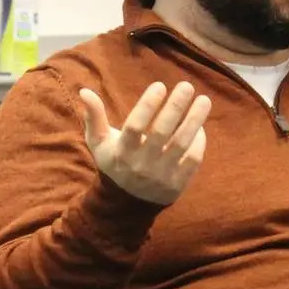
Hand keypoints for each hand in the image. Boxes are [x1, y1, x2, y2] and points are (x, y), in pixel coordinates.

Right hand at [80, 82, 210, 204]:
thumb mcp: (99, 142)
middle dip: (176, 107)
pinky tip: (200, 125)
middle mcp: (142, 164)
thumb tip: (85, 91)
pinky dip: (199, 142)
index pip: (135, 126)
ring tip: (204, 100)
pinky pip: (193, 160)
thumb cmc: (115, 162)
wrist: (127, 203)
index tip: (160, 86)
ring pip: (182, 145)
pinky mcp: (177, 184)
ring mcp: (161, 176)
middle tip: (186, 86)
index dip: (148, 105)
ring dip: (194, 120)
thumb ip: (94, 116)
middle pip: (161, 132)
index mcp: (122, 152)